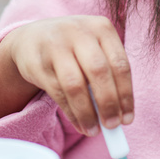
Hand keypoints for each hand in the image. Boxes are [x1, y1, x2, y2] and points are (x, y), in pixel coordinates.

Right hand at [2, 15, 133, 135]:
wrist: (32, 39)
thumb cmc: (74, 49)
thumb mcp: (94, 50)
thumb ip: (108, 76)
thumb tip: (120, 116)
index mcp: (102, 28)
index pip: (120, 64)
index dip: (126, 94)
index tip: (127, 118)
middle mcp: (80, 32)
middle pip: (99, 72)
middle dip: (108, 103)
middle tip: (112, 126)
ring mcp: (56, 45)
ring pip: (76, 85)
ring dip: (87, 112)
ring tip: (93, 130)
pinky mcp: (38, 62)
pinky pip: (58, 93)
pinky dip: (71, 113)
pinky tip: (79, 124)